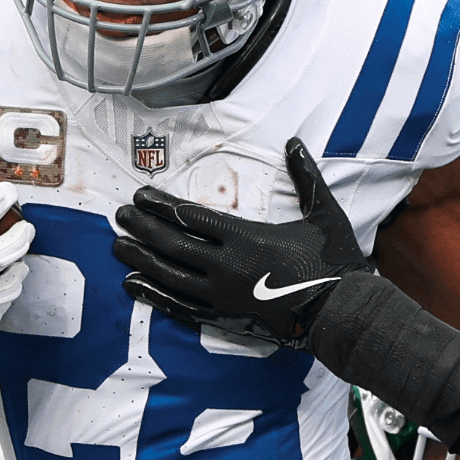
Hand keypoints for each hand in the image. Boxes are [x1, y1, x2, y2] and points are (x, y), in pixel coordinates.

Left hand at [113, 138, 372, 344]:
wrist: (341, 312)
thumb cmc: (334, 261)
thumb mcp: (324, 213)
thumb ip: (305, 177)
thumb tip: (294, 142)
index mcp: (246, 237)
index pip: (191, 217)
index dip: (162, 205)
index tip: (141, 195)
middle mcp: (226, 266)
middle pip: (172, 244)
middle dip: (143, 228)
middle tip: (120, 216)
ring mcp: (223, 294)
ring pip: (170, 275)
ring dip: (141, 259)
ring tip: (118, 247)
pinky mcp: (225, 316)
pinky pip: (181, 306)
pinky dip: (155, 295)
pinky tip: (134, 286)